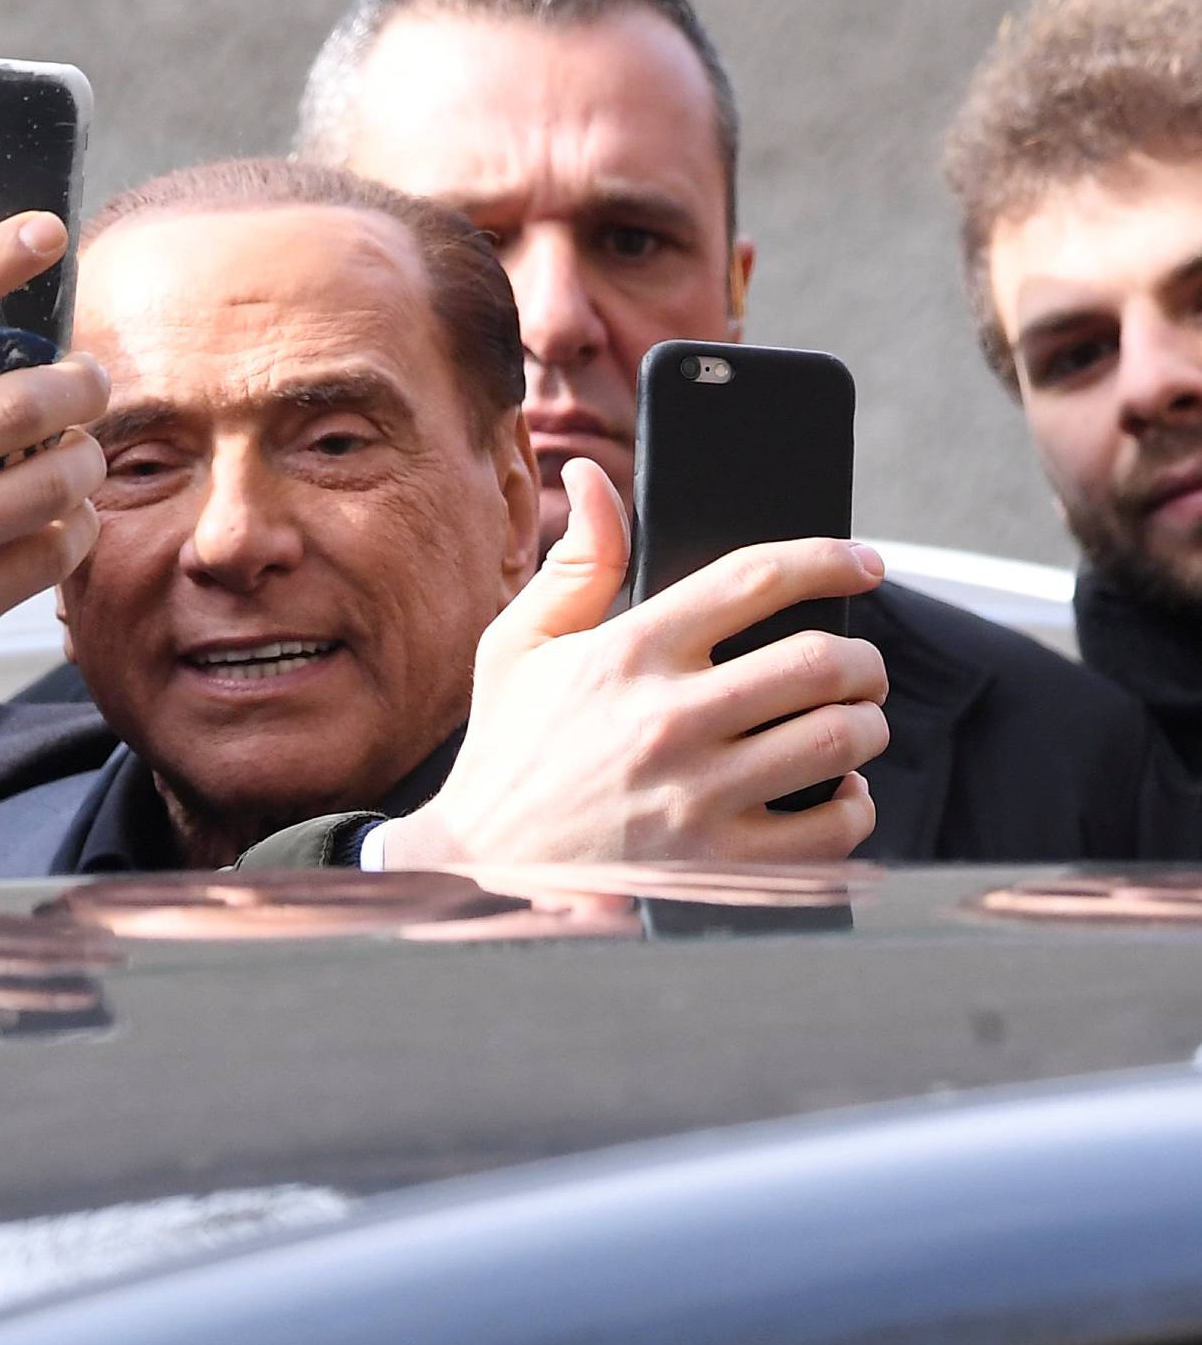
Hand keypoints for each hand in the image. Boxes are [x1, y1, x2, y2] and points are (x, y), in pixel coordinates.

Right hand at [385, 457, 889, 868]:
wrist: (479, 867)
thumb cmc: (508, 751)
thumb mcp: (520, 646)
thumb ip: (577, 562)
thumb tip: (593, 477)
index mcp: (629, 653)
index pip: (756, 579)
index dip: (829, 560)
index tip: (866, 565)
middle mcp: (668, 719)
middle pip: (820, 662)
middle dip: (864, 661)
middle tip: (861, 670)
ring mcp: (695, 796)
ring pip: (839, 740)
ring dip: (866, 727)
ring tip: (853, 726)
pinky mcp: (715, 864)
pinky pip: (829, 827)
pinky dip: (853, 806)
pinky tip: (835, 794)